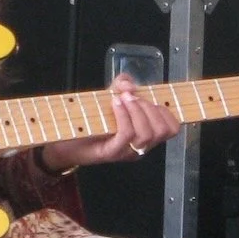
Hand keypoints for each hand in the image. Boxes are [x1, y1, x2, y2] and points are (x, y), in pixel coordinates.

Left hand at [38, 74, 179, 174]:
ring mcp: (126, 152)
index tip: (150, 98)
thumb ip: (123, 85)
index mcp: (145, 135)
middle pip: (161, 130)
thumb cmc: (91, 120)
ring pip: (146, 134)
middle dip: (149, 107)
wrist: (66, 140)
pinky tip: (114, 103)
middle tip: (130, 96)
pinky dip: (123, 114)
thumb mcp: (111, 96)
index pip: (172, 129)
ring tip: (121, 97)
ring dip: (136, 109)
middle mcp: (140, 147)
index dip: (167, 111)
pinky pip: (126, 134)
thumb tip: (130, 84)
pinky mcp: (111, 153)